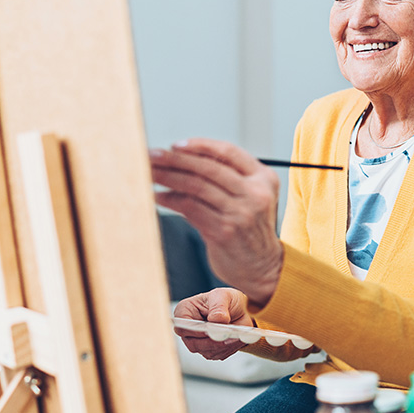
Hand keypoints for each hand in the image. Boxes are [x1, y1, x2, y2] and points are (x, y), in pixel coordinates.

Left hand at [150, 139, 282, 305]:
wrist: (262, 267)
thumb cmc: (249, 230)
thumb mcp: (250, 198)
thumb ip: (226, 179)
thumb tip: (181, 159)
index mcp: (264, 178)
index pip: (228, 152)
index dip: (199, 146)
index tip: (175, 146)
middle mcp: (255, 193)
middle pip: (208, 167)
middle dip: (176, 159)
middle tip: (152, 155)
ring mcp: (240, 212)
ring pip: (196, 186)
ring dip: (168, 178)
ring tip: (150, 174)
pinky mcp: (224, 231)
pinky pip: (190, 208)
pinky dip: (171, 200)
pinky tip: (159, 197)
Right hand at [173, 288, 254, 359]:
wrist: (239, 309)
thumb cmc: (226, 299)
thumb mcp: (223, 296)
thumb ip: (218, 306)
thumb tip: (216, 319)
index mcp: (185, 311)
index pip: (182, 326)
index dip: (194, 331)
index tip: (208, 330)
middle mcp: (189, 329)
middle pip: (194, 343)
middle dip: (212, 341)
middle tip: (227, 336)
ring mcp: (198, 342)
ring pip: (207, 351)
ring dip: (223, 346)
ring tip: (237, 336)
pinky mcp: (210, 350)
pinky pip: (218, 354)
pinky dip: (229, 348)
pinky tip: (238, 339)